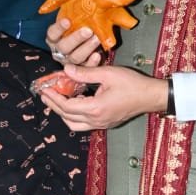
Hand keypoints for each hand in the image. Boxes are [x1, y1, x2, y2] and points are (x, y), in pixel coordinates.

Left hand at [39, 63, 168, 130]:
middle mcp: (96, 120)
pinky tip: (73, 104)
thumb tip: (66, 70)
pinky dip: (74, 116)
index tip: (44, 88)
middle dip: (53, 105)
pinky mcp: (106, 123)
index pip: (66, 105)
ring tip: (56, 100)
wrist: (151, 96)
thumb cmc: (132, 84)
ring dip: (63, 113)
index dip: (53, 97)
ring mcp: (101, 124)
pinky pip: (84, 124)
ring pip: (74, 124)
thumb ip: (85, 73)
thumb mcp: (108, 74)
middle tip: (45, 93)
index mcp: (95, 108)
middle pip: (67, 116)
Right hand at [45, 16, 103, 68]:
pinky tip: (98, 55)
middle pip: (64, 47)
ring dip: (86, 48)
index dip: (59, 28)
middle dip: (76, 38)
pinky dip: (92, 62)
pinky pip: (86, 67)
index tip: (68, 20)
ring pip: (75, 57)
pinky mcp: (81, 68)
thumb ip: (72, 13)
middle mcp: (59, 50)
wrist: (86, 41)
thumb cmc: (78, 27)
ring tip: (96, 39)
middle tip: (88, 30)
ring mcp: (69, 61)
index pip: (52, 33)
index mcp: (53, 38)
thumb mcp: (73, 19)